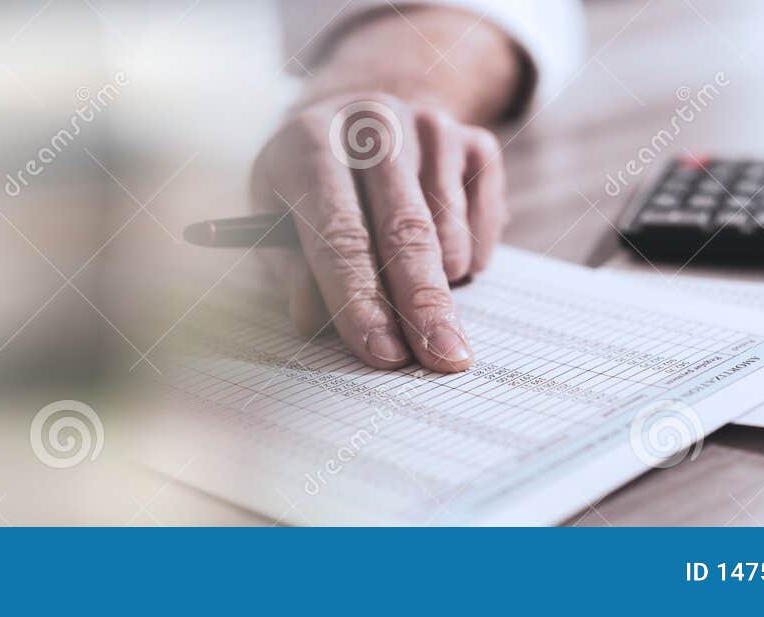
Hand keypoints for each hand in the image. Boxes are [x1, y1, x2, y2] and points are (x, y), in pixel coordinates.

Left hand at [250, 92, 507, 372]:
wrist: (358, 122)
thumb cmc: (309, 187)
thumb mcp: (277, 220)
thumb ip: (292, 271)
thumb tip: (312, 320)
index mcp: (310, 142)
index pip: (340, 234)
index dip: (361, 300)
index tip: (383, 354)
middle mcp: (374, 124)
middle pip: (406, 231)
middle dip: (424, 306)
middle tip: (443, 360)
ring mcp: (430, 128)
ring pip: (450, 233)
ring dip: (440, 282)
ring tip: (409, 279)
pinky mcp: (475, 140)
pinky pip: (485, 223)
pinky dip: (468, 257)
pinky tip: (436, 247)